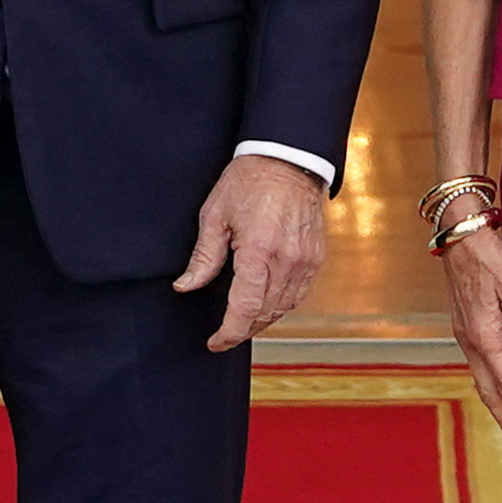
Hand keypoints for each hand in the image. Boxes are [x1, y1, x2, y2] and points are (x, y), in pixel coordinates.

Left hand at [174, 154, 328, 352]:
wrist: (289, 160)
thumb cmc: (248, 181)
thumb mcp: (215, 215)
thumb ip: (203, 258)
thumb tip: (185, 287)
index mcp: (258, 250)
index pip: (244, 308)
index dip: (228, 333)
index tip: (215, 343)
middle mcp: (287, 260)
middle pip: (264, 313)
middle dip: (242, 330)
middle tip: (223, 335)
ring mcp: (306, 261)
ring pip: (283, 308)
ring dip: (261, 320)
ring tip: (241, 322)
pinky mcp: (316, 258)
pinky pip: (299, 295)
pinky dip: (281, 305)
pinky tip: (265, 304)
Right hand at [439, 224, 501, 433]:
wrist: (459, 234)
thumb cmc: (491, 257)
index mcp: (484, 337)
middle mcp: (470, 342)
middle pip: (488, 392)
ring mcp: (464, 335)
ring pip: (480, 380)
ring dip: (496, 404)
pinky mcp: (464, 326)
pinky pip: (477, 365)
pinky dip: (490, 383)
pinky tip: (499, 384)